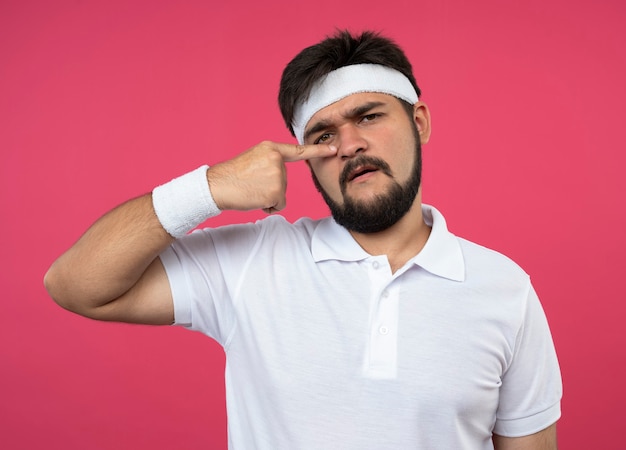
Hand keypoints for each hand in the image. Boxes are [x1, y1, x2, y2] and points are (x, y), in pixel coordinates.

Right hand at [207, 141, 336, 213]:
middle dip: (270, 187)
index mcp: (271, 148)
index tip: (333, 149)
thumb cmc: (232, 176)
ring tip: (251, 190)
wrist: (216, 185)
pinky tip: (254, 198)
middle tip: (251, 184)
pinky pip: (279, 204)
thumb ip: (271, 162)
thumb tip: (280, 177)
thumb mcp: (253, 159)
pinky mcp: (276, 191)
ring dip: (268, 197)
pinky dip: (268, 206)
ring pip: (282, 194)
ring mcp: (278, 175)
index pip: (298, 150)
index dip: (318, 150)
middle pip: (285, 180)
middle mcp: (277, 160)